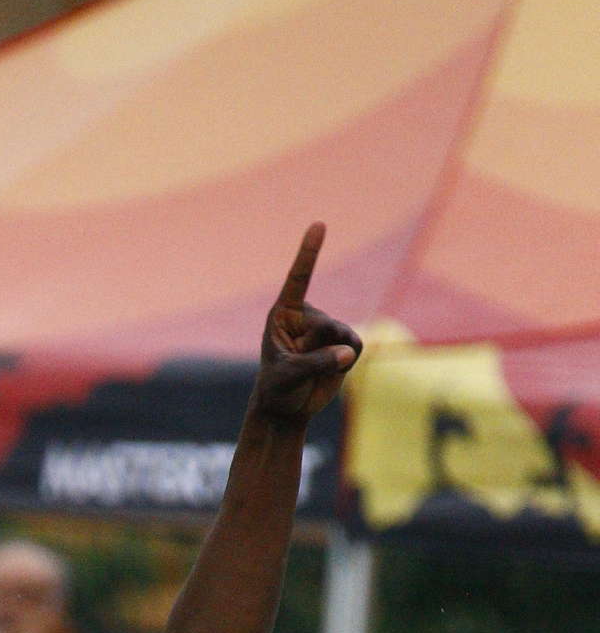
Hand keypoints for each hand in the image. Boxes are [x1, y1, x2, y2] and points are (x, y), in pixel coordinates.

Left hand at [252, 224, 360, 425]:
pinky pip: (355, 346)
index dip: (309, 253)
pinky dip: (348, 360)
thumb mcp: (289, 376)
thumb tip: (349, 352)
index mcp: (283, 314)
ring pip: (345, 335)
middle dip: (324, 349)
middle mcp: (306, 316)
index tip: (319, 224)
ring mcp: (326, 328)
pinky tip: (334, 369)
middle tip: (303, 368)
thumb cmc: (277, 389)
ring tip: (318, 370)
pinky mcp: (342, 343)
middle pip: (329, 324)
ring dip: (337, 357)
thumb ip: (318, 363)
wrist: (287, 407)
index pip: (298, 278)